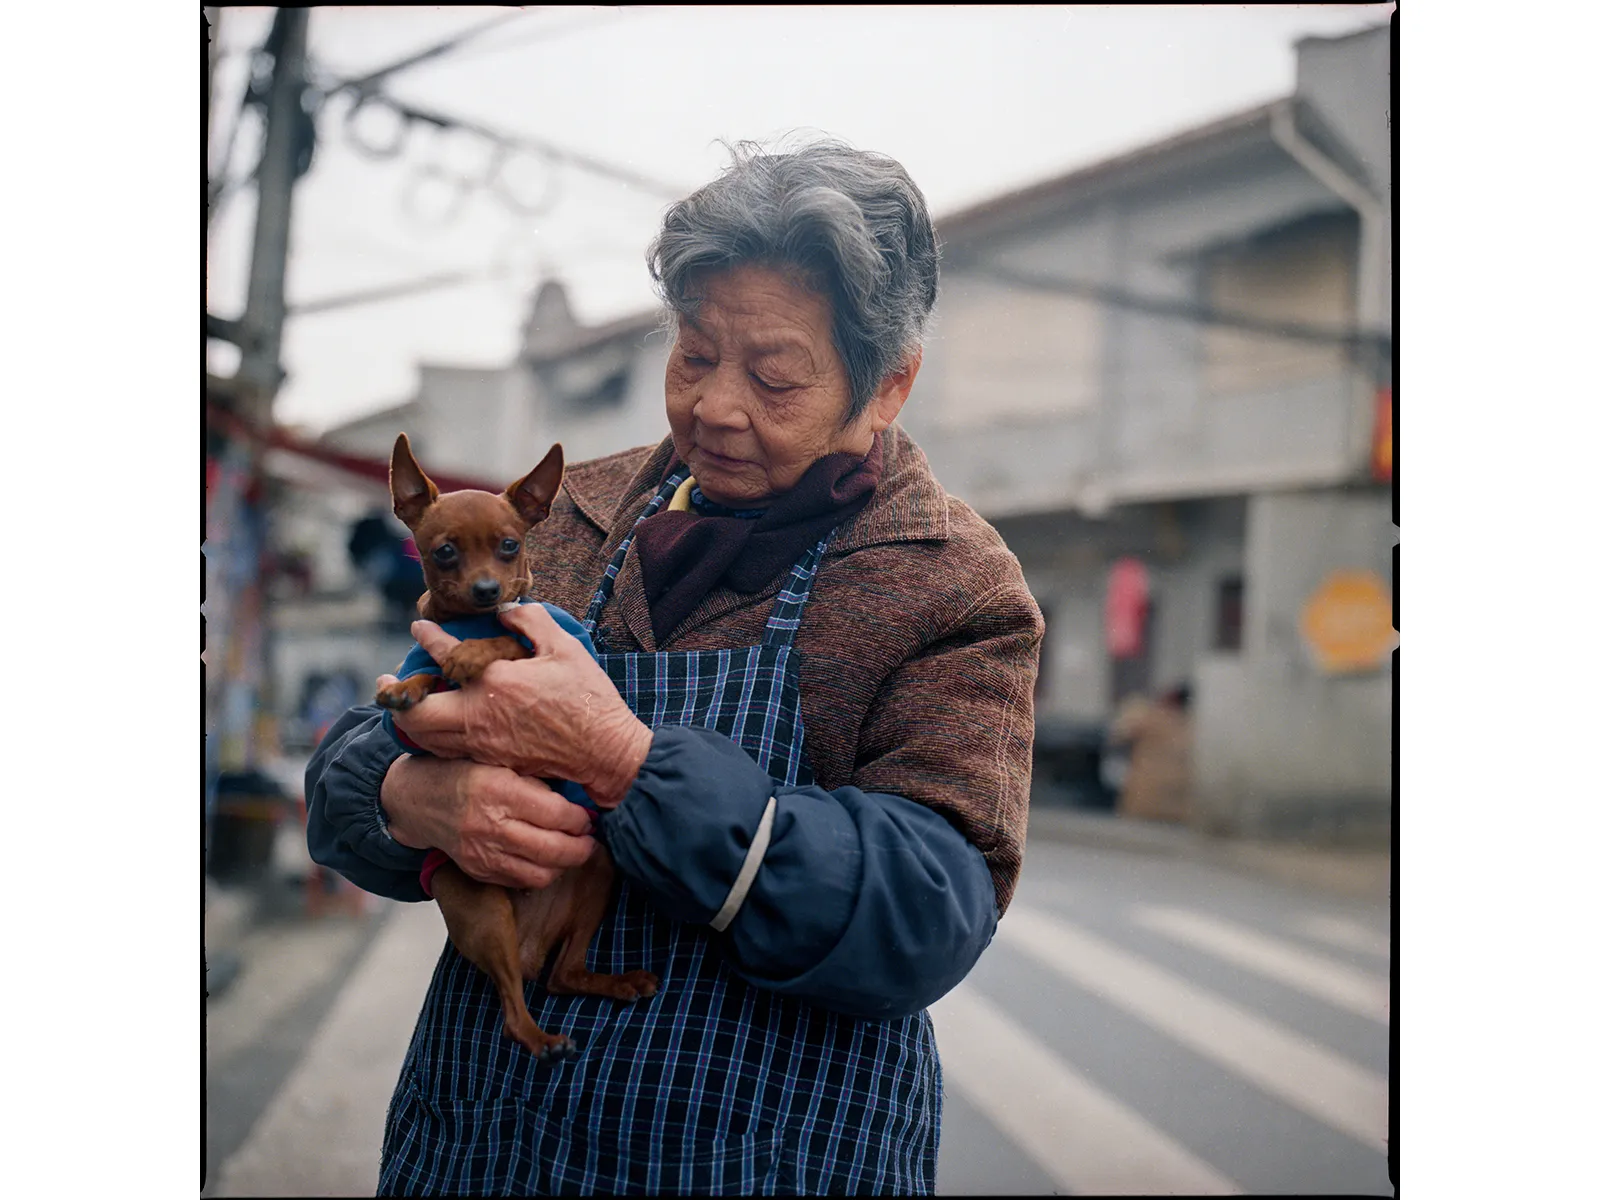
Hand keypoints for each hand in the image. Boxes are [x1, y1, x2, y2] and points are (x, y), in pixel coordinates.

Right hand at [380, 754, 596, 888]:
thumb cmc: (465, 774)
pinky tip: (547, 861)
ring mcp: (482, 853)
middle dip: (581, 848)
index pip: (556, 814)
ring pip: (540, 874)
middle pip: (552, 849)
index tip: (588, 817)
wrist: (419, 800)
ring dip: (563, 866)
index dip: (580, 819)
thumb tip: (578, 801)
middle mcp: (491, 825)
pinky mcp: (477, 871)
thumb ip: (536, 782)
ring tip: (572, 852)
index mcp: (500, 790)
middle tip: (590, 841)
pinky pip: (519, 882)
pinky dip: (540, 875)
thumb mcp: (499, 762)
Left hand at [388, 604, 653, 808]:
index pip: (446, 655)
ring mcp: (483, 744)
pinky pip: (447, 751)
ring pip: (426, 738)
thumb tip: (505, 610)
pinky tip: (438, 727)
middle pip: (415, 713)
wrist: (604, 752)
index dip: (428, 637)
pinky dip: (434, 737)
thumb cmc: (589, 698)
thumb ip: (531, 621)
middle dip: (396, 695)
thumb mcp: (565, 648)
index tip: (419, 626)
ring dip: (411, 718)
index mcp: (496, 681)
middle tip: (387, 681)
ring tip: (407, 703)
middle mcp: (480, 716)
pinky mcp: (491, 762)